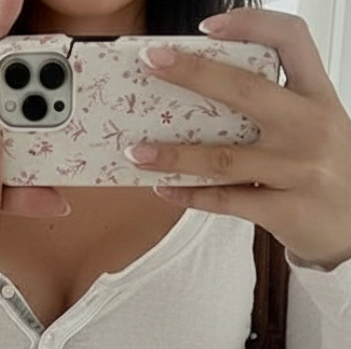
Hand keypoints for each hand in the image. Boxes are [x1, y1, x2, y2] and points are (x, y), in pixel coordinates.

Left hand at [126, 9, 350, 270]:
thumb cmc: (327, 170)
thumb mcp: (316, 126)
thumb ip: (278, 108)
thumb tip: (206, 95)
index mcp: (319, 95)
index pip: (292, 39)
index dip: (250, 23)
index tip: (207, 28)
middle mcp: (310, 126)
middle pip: (245, 89)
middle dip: (193, 73)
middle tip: (151, 64)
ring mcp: (298, 170)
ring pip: (224, 158)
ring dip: (174, 154)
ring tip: (136, 152)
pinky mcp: (285, 209)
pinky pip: (227, 201)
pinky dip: (191, 195)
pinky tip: (164, 189)